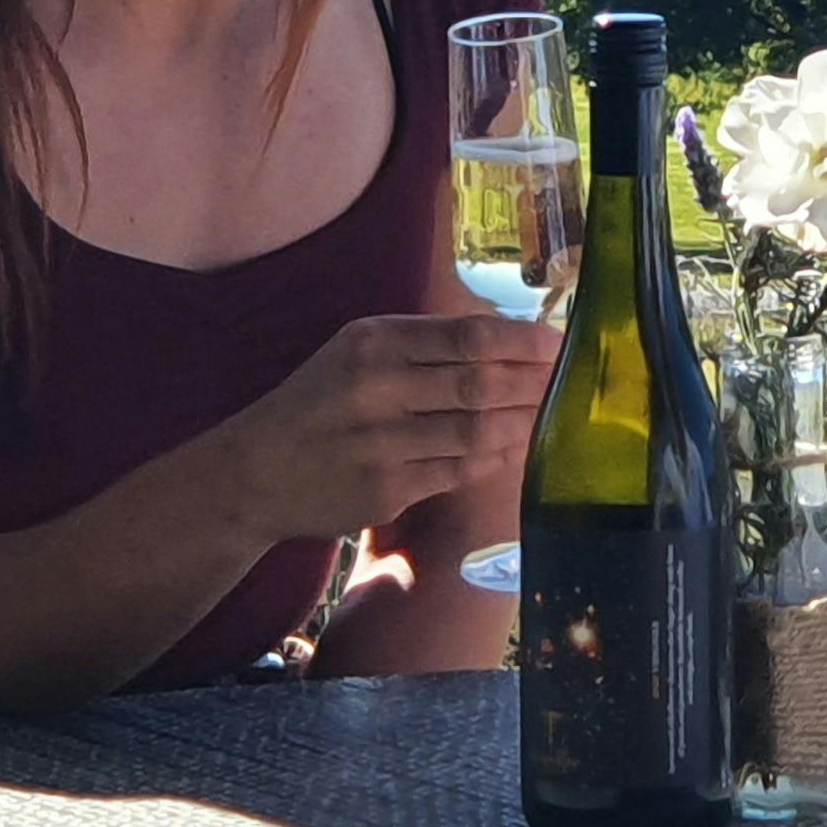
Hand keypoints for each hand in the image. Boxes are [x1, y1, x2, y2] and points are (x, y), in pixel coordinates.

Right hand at [216, 313, 558, 542]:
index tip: (558, 345)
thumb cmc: (320, 403)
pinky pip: (460, 471)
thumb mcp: (356, 352)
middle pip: (481, 383)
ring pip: (477, 431)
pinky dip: (497, 458)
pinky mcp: (387, 490)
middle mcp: (378, 388)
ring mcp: (382, 443)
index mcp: (374, 342)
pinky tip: (518, 448)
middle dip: (535, 383)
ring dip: (525, 424)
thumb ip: (423, 345)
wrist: (256, 470)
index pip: (468, 336)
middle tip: (570, 382)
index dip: (524, 341)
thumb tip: (508, 341)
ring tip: (554, 416)